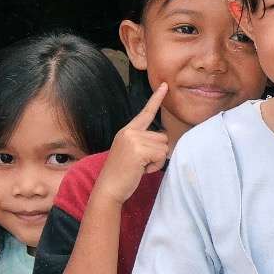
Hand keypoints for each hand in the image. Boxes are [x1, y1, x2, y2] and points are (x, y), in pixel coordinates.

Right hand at [90, 84, 171, 208]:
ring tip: (140, 167)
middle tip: (140, 164)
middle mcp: (129, 132)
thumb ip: (144, 143)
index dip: (156, 99)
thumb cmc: (122, 174)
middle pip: (162, 137)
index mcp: (127, 131)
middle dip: (156, 153)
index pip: (145, 113)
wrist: (108, 188)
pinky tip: (141, 170)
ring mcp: (133, 139)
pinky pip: (160, 155)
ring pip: (163, 146)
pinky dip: (154, 165)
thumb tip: (164, 141)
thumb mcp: (131, 153)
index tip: (164, 85)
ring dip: (156, 160)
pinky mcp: (138, 149)